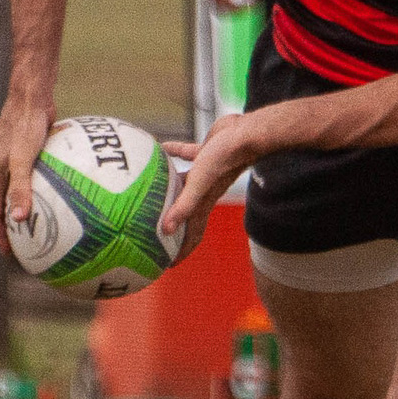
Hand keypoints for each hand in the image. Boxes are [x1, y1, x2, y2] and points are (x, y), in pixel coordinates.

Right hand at [0, 88, 56, 255]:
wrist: (31, 93)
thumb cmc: (26, 124)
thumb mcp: (24, 159)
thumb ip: (21, 188)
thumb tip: (20, 220)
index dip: (0, 234)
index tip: (10, 253)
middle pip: (3, 204)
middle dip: (12, 226)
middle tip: (26, 245)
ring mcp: (13, 158)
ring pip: (18, 190)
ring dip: (26, 207)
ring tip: (44, 223)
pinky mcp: (27, 149)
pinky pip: (34, 176)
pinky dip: (42, 188)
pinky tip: (63, 193)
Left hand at [162, 113, 259, 259]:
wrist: (245, 134)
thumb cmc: (225, 159)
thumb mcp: (199, 184)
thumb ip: (183, 205)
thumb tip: (166, 230)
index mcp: (204, 203)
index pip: (193, 234)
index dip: (182, 251)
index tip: (168, 264)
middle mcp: (204, 191)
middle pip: (186, 213)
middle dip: (173, 224)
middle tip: (154, 231)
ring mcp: (206, 172)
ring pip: (184, 186)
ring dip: (170, 190)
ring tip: (152, 192)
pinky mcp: (206, 154)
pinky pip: (186, 155)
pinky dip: (174, 153)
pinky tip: (162, 147)